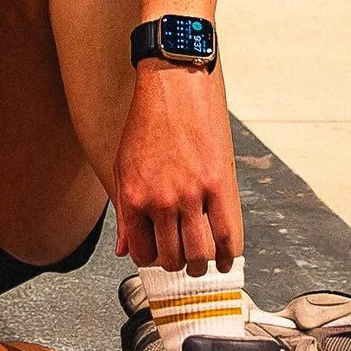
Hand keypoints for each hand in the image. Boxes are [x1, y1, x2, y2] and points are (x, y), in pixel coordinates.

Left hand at [111, 61, 239, 273]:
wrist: (172, 85)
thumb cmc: (147, 123)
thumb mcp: (123, 166)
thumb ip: (123, 213)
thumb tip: (123, 250)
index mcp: (133, 196)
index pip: (142, 253)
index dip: (151, 260)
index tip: (158, 256)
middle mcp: (161, 200)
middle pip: (173, 259)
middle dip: (177, 265)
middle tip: (181, 257)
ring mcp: (191, 194)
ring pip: (200, 254)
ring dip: (201, 265)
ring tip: (202, 261)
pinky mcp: (219, 185)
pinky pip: (228, 235)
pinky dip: (228, 255)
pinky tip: (225, 259)